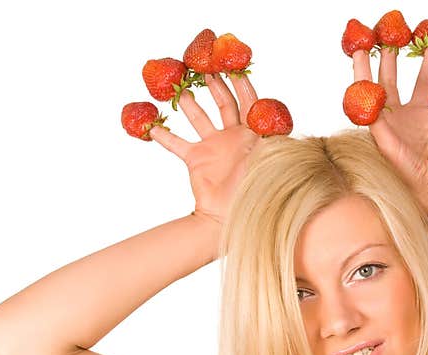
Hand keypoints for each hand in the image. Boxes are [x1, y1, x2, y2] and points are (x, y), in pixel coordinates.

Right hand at [149, 73, 260, 225]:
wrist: (234, 216)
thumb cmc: (257, 189)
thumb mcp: (272, 158)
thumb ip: (272, 136)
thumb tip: (275, 117)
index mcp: (254, 135)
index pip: (249, 102)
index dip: (242, 83)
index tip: (233, 66)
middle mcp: (234, 137)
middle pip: (224, 104)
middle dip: (216, 85)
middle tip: (204, 67)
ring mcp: (214, 147)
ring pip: (199, 118)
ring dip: (190, 102)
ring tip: (182, 86)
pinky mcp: (196, 159)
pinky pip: (177, 143)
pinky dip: (164, 134)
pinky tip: (152, 123)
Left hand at [351, 48, 427, 219]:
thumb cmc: (404, 175)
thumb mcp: (385, 148)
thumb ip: (376, 123)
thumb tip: (366, 98)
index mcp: (380, 122)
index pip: (368, 90)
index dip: (363, 69)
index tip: (362, 48)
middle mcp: (398, 117)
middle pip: (391, 81)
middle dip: (390, 60)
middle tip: (390, 38)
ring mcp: (419, 119)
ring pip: (423, 86)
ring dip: (427, 68)